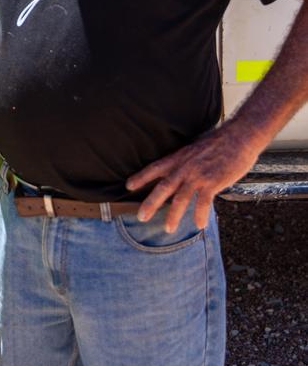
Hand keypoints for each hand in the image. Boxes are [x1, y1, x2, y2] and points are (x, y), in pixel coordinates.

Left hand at [126, 123, 258, 232]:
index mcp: (179, 158)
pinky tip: (199, 225)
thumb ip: (186, 162)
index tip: (128, 185)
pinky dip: (200, 215)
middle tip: (141, 217)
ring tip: (168, 228)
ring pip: (180, 199)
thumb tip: (180, 174)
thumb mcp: (195, 149)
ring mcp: (198, 175)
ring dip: (173, 215)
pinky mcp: (213, 182)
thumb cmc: (219, 143)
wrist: (238, 137)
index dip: (141, 177)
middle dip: (150, 203)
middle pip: (163, 187)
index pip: (155, 167)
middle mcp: (185, 167)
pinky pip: (203, 203)